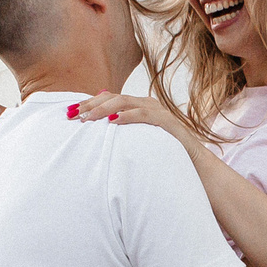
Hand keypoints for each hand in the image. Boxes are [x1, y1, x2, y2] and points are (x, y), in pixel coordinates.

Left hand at [69, 91, 202, 149]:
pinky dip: (128, 116)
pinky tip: (113, 121)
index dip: (88, 104)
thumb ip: (121, 139)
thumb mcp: (138, 147)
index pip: (109, 99)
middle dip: (90, 105)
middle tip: (72, 115)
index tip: (68, 113)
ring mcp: (159, 112)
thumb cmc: (166, 160)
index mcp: (139, 108)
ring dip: (104, 109)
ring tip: (88, 119)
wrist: (198, 169)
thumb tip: (96, 141)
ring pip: (127, 101)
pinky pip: (145, 115)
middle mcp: (148, 105)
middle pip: (114, 97)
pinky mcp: (169, 122)